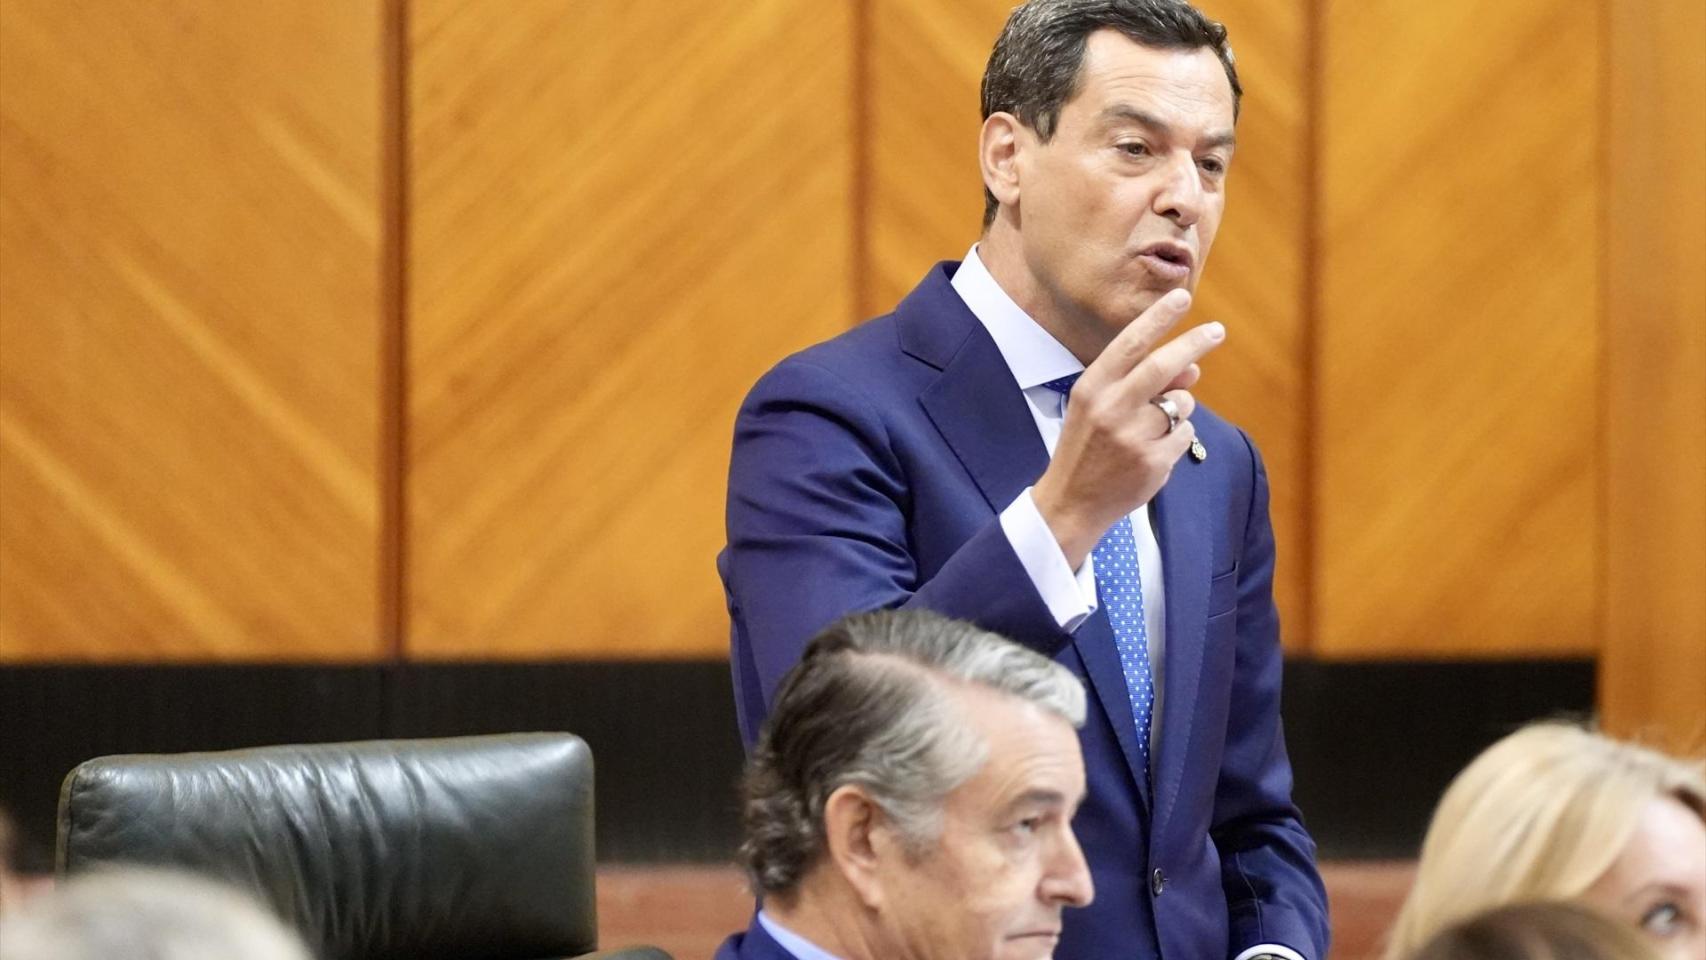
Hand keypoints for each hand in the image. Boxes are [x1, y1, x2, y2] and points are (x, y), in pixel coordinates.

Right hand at [1031, 288, 1225, 567]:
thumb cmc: (1088, 445)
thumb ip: (1140, 382)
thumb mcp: (1099, 406)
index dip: (1158, 318)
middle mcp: (1111, 409)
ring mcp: (1133, 437)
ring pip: (1181, 403)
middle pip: (1163, 365)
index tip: (1181, 297)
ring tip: (1153, 426)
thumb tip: (1193, 366)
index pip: (1130, 344)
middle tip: (1217, 330)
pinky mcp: (1153, 463)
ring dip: (1180, 407)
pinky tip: (1153, 450)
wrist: (1072, 501)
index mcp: (1092, 388)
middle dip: (1194, 343)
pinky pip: (1184, 433)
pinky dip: (1178, 436)